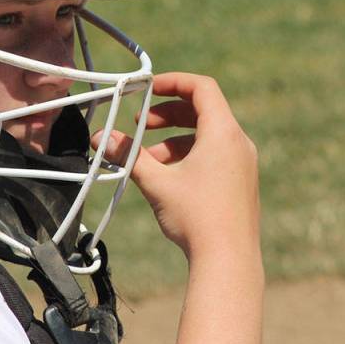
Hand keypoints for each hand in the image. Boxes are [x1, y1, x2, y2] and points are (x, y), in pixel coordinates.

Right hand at [95, 72, 259, 259]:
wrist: (229, 261)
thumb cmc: (195, 217)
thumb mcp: (156, 182)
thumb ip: (128, 155)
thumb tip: (100, 137)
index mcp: (224, 133)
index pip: (202, 88)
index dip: (173, 82)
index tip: (147, 88)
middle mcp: (239, 143)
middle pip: (203, 110)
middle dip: (168, 114)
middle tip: (140, 123)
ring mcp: (243, 163)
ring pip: (206, 136)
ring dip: (174, 140)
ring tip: (146, 160)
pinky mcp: (241, 182)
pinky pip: (214, 155)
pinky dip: (189, 156)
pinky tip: (166, 179)